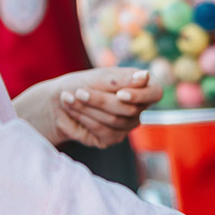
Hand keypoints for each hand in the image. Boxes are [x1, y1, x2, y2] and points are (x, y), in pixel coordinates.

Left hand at [13, 68, 162, 147]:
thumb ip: (122, 79)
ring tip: (68, 98)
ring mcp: (126, 126)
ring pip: (113, 121)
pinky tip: (72, 109)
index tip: (120, 93)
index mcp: (140, 87)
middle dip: (100, 100)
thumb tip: (146, 76)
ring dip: (87, 108)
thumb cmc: (82, 83)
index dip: (139, 95)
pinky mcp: (111, 139)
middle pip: (128, 109)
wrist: (59, 100)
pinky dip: (84, 118)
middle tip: (79, 91)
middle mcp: (137, 108)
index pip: (154, 93)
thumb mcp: (100, 77)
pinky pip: (102, 131)